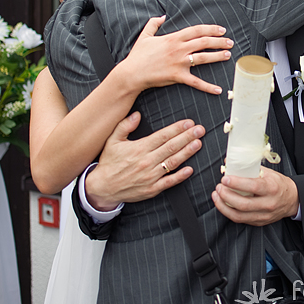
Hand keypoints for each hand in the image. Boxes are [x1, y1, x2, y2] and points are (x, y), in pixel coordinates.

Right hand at [84, 112, 204, 209]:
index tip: (189, 123)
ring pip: (173, 162)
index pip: (163, 136)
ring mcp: (150, 176)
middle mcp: (147, 161)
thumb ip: (125, 126)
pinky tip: (190, 169)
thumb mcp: (112, 141)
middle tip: (200, 130)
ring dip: (187, 152)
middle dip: (188, 137)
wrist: (102, 187)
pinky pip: (168, 182)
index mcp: (139, 148)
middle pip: (171, 147)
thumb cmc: (109, 163)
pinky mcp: (151, 189)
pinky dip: (180, 176)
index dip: (177, 128)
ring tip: (198, 144)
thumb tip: (137, 114)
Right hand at [121, 16, 232, 93]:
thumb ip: (153, 23)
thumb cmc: (138, 56)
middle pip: (204, 42)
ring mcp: (179, 62)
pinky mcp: (178, 76)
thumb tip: (162, 16)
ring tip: (227, 55)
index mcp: (173, 38)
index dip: (211, 29)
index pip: (196, 30)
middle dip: (219, 41)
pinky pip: (196, 82)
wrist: (132, 73)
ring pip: (203, 57)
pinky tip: (218, 89)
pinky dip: (208, 86)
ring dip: (217, 56)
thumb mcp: (145, 36)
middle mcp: (179, 48)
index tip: (221, 30)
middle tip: (230, 42)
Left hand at [212, 169, 299, 226]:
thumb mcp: (269, 173)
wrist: (292, 199)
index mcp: (272, 188)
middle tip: (219, 187)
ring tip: (216, 196)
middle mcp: (268, 204)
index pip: (253, 186)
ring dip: (224, 206)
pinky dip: (229, 212)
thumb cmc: (278, 184)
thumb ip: (251, 168)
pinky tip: (223, 204)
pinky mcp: (259, 222)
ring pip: (239, 215)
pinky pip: (241, 219)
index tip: (225, 178)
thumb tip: (231, 163)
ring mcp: (264, 215)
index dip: (236, 183)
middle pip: (243, 204)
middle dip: (227, 196)